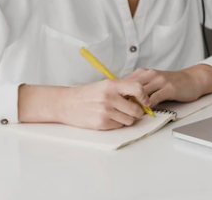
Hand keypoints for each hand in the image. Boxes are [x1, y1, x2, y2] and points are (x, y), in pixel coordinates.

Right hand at [18, 79, 150, 130]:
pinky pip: (119, 126)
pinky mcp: (101, 123)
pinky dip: (117, 124)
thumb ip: (121, 89)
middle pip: (136, 110)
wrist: (67, 103)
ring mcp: (105, 111)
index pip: (137, 89)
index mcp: (111, 85)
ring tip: (117, 113)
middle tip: (132, 110)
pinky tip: (108, 118)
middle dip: (137, 112)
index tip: (145, 101)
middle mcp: (109, 98)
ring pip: (129, 120)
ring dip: (126, 119)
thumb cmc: (87, 94)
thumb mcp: (104, 85)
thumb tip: (141, 97)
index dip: (144, 97)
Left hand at [123, 68, 203, 107]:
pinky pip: (154, 99)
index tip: (114, 104)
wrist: (192, 79)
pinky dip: (148, 107)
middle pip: (131, 87)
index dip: (119, 94)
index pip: (125, 82)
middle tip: (119, 111)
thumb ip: (140, 88)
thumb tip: (124, 99)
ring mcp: (160, 80)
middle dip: (124, 100)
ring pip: (141, 93)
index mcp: (144, 72)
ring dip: (135, 105)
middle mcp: (150, 74)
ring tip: (130, 114)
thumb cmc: (171, 83)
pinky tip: (145, 113)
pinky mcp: (169, 88)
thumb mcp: (153, 82)